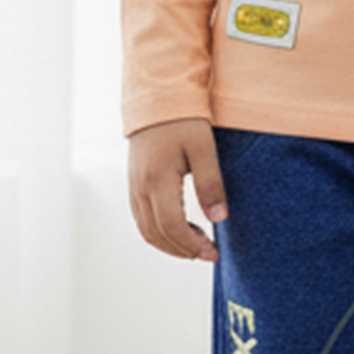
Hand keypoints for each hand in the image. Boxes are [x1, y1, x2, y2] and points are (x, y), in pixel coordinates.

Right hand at [127, 118, 227, 261]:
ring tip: (197, 244)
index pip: (172, 227)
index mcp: (157, 180)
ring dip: (170, 244)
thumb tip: (219, 219)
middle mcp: (140, 187)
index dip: (193, 245)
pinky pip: (142, 219)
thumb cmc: (184, 120)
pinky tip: (181, 229)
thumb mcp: (204, 149)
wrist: (157, 100)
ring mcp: (134, 186)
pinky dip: (159, 232)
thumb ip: (210, 184)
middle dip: (182, 250)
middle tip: (208, 254)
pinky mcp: (134, 184)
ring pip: (146, 230)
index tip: (214, 253)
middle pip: (156, 234)